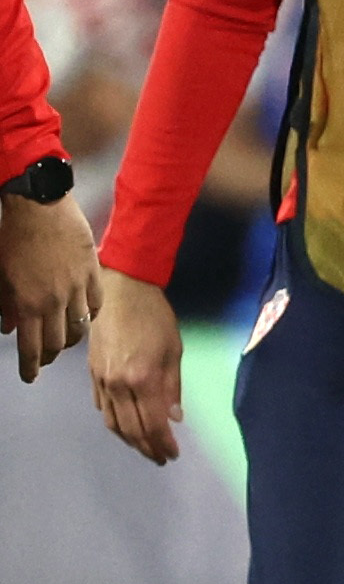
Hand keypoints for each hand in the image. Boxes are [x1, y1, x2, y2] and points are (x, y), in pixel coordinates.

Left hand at [0, 189, 99, 380]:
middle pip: (58, 343)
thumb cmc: (13, 237)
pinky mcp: (93, 274)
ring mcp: (76, 288)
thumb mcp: (0, 274)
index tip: (30, 377)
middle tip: (44, 359)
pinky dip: (88, 315)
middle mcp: (54, 301)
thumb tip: (8, 327)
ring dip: (71, 339)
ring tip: (65, 340)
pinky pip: (95, 306)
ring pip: (79, 328)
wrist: (40, 206)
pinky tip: (83, 316)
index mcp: (27, 303)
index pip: (31, 347)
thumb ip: (4, 304)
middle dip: (49, 356)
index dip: (30, 367)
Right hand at [87, 269, 183, 462]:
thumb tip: (174, 418)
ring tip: (145, 447)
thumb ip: (173, 387)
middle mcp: (118, 385)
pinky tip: (126, 426)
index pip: (152, 424)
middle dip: (147, 448)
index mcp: (142, 380)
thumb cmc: (154, 318)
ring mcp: (101, 380)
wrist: (120, 292)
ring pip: (112, 422)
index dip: (163, 443)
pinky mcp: (91, 374)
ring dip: (129, 440)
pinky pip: (102, 407)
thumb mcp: (174, 351)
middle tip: (160, 458)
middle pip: (130, 429)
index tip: (173, 454)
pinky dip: (114, 422)